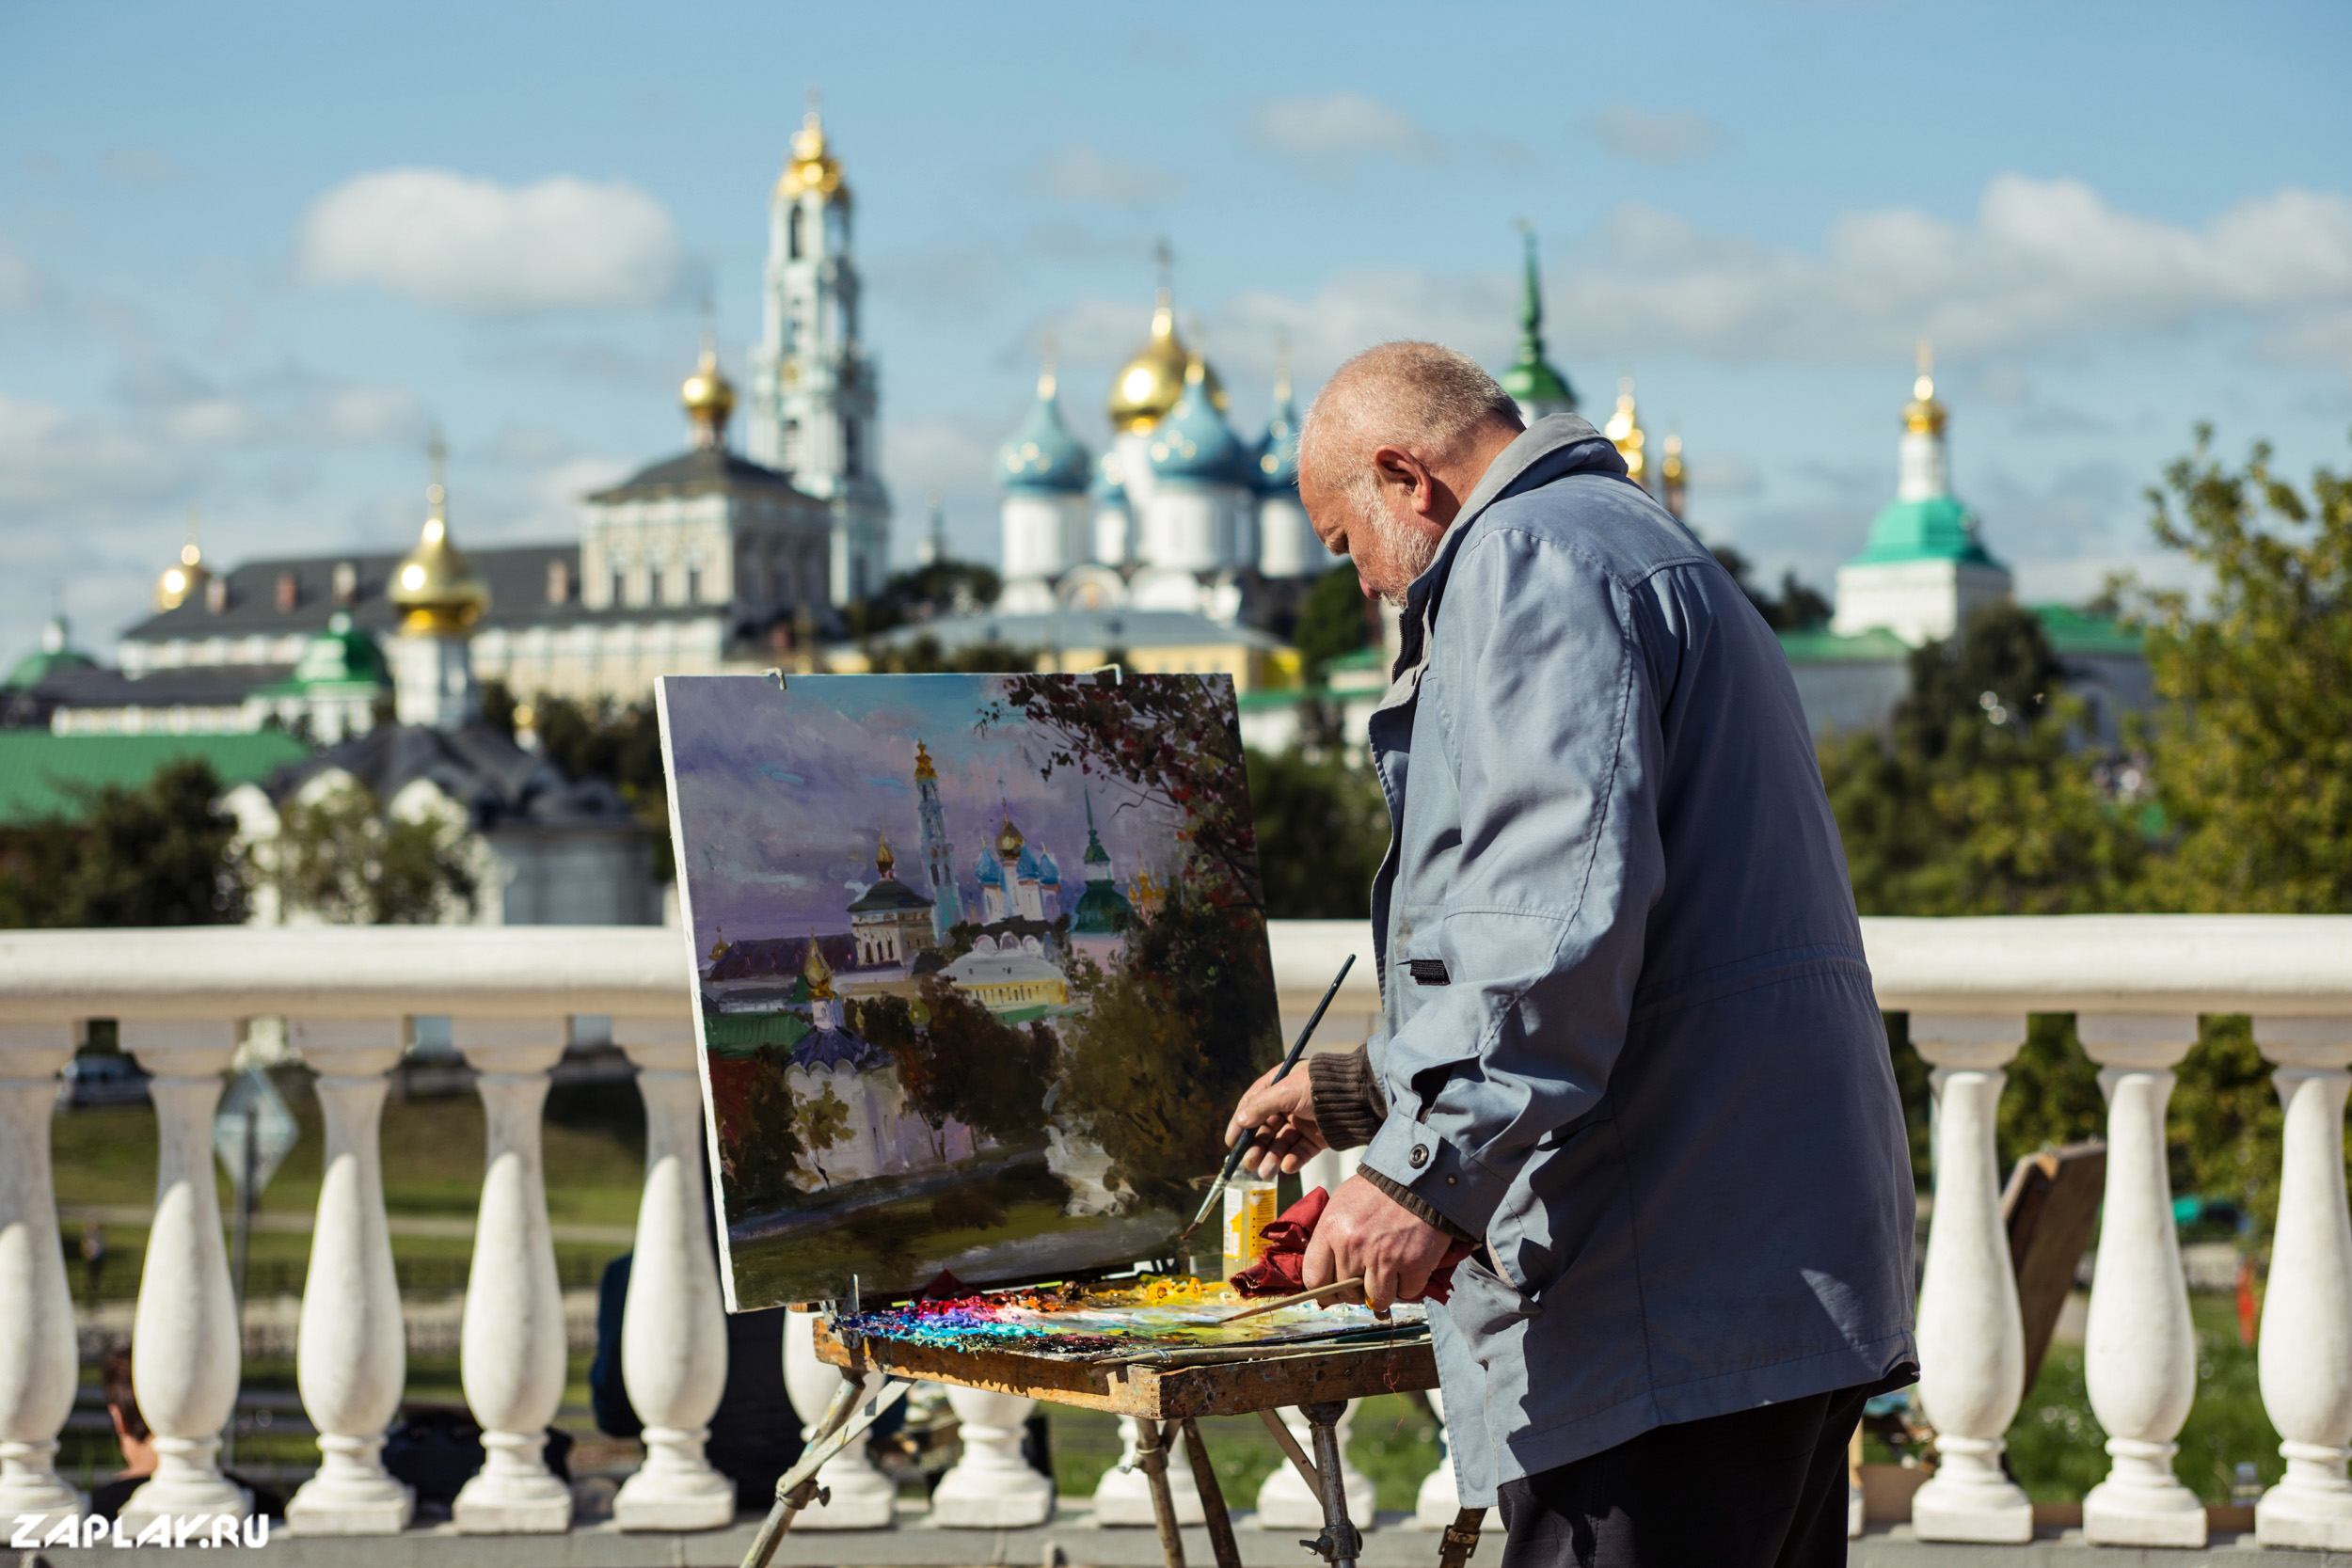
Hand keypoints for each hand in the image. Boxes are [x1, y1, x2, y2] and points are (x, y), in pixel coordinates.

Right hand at [1223, 1062, 1327, 1178]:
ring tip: (1266, 1171)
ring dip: (1271, 1158)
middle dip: (1256, 1147)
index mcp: (1279, 1085)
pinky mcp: (1316, 1138)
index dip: (1240, 1124)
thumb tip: (1240, 1121)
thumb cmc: (1321, 1087)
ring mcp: (1302, 1122)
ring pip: (1281, 1144)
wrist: (1360, 1098)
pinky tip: (1287, 1166)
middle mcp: (1289, 1104)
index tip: (1231, 1143)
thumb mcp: (1287, 1092)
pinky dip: (1292, 1161)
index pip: (1252, 1105)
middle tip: (1248, 1163)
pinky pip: (1299, 1152)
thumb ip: (1261, 1106)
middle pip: (1266, 1129)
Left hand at [1303, 1174, 1456, 1312]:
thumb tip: (1324, 1278)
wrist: (1422, 1176)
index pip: (1314, 1280)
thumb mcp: (1342, 1204)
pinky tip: (1409, 1265)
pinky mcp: (1414, 1265)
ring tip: (1389, 1272)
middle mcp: (1354, 1246)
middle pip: (1346, 1294)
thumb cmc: (1379, 1190)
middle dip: (1356, 1290)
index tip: (1334, 1290)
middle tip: (1366, 1276)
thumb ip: (1329, 1239)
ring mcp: (1385, 1258)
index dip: (1324, 1290)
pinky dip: (1409, 1284)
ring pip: (1376, 1300)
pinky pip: (1407, 1293)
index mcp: (1331, 1229)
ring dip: (1383, 1291)